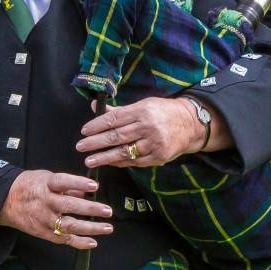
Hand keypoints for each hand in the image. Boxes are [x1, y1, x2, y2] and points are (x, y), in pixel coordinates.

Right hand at [0, 170, 111, 250]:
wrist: (6, 201)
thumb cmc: (29, 187)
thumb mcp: (45, 178)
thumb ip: (67, 186)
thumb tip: (86, 193)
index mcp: (45, 185)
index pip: (63, 182)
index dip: (78, 184)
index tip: (94, 187)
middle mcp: (45, 202)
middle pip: (69, 206)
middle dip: (90, 209)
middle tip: (108, 210)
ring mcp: (44, 219)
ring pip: (69, 225)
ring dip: (90, 228)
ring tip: (107, 227)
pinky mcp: (43, 232)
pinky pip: (63, 239)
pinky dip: (79, 242)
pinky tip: (93, 242)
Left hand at [76, 96, 222, 168]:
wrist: (190, 124)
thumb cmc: (162, 112)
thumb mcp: (143, 105)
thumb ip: (119, 110)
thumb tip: (94, 107)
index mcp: (142, 110)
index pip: (114, 119)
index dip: (97, 126)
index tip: (84, 131)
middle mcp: (148, 127)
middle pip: (116, 136)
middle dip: (96, 143)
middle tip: (80, 147)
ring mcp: (154, 143)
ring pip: (124, 152)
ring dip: (104, 157)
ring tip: (89, 160)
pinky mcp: (159, 156)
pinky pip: (135, 161)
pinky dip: (120, 163)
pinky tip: (109, 163)